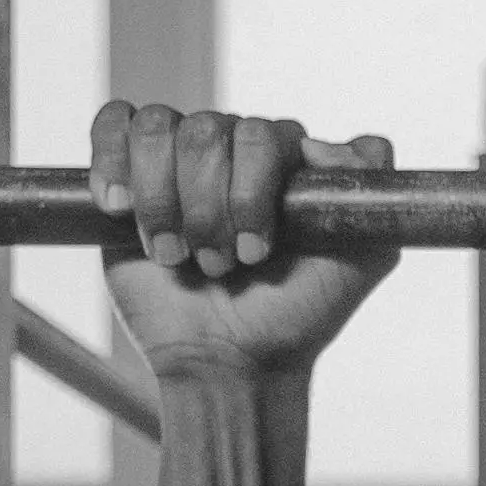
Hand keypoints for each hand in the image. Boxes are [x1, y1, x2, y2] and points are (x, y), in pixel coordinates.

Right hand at [93, 102, 398, 378]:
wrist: (227, 362)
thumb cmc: (294, 317)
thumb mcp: (361, 261)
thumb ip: (374, 196)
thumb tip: (360, 143)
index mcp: (286, 161)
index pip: (261, 133)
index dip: (249, 192)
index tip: (255, 254)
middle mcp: (235, 150)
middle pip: (206, 130)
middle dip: (206, 209)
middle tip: (217, 266)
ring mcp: (183, 159)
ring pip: (160, 127)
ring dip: (161, 200)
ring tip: (172, 255)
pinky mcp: (130, 173)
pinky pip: (115, 123)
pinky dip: (112, 160)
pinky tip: (119, 208)